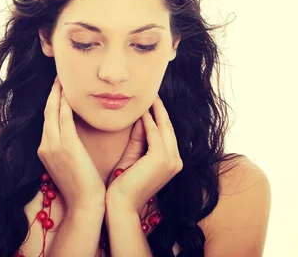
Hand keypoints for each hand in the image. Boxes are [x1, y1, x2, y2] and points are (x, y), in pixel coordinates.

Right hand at [37, 77, 106, 210]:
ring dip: (58, 93)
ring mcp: (53, 146)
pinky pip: (63, 119)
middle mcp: (45, 146)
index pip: (47, 119)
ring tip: (63, 79)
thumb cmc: (83, 185)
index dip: (52, 102)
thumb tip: (74, 135)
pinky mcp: (66, 146)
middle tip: (59, 76)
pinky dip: (65, 104)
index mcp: (45, 150)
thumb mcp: (69, 163)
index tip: (58, 88)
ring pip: (53, 112)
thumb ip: (67, 148)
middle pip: (47, 112)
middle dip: (53, 93)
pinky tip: (69, 93)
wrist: (85, 204)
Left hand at [105, 95, 182, 214]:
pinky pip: (155, 134)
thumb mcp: (133, 156)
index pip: (166, 134)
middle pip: (168, 128)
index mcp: (171, 162)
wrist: (121, 204)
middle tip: (153, 93)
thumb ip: (139, 138)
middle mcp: (176, 161)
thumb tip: (140, 119)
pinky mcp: (161, 159)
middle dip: (161, 110)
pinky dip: (150, 121)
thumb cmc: (123, 183)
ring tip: (150, 96)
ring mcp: (171, 160)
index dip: (160, 117)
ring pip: (164, 128)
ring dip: (156, 111)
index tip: (151, 102)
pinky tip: (143, 111)